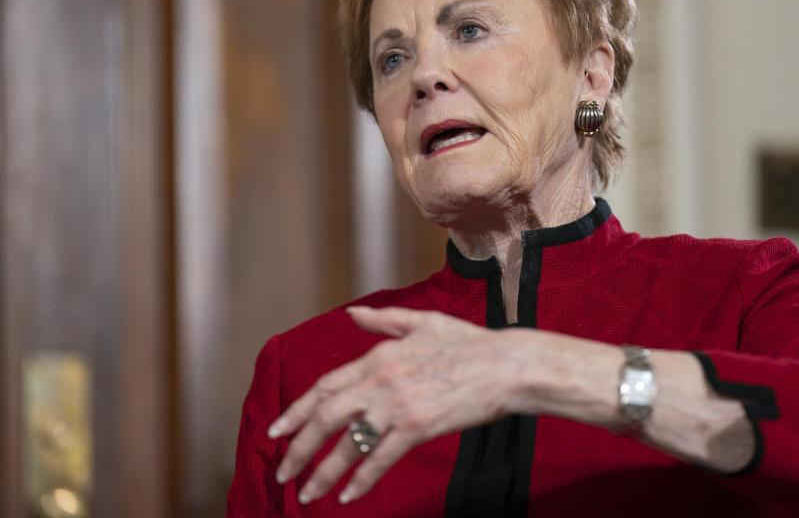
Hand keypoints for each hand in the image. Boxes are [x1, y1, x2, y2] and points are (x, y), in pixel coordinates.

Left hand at [268, 306, 519, 504]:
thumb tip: (352, 315)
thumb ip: (384, 319)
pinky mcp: (418, 427)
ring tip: (307, 493)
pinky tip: (347, 497)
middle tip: (282, 471)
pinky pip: (380, 460)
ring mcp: (398, 405)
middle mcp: (380, 380)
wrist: (507, 365)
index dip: (296, 410)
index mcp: (379, 355)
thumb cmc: (471, 343)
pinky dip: (361, 481)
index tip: (277, 432)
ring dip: (322, 472)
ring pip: (347, 444)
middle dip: (297, 448)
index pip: (325, 386)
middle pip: (325, 416)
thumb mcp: (424, 322)